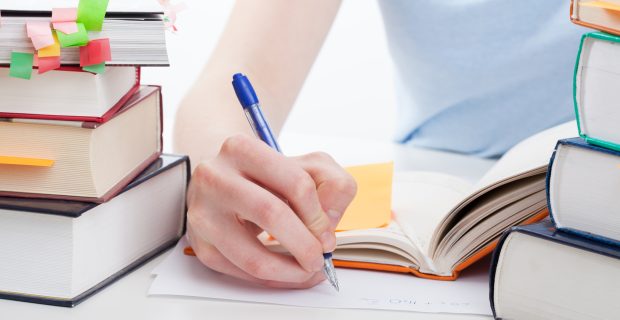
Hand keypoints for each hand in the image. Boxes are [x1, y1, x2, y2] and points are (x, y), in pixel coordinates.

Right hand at [186, 134, 356, 287]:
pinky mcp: (200, 245)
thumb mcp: (307, 165)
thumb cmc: (268, 175)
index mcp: (242, 149)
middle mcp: (215, 177)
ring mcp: (203, 213)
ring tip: (306, 270)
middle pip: (271, 214)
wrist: (222, 181)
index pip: (295, 183)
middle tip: (319, 257)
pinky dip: (270, 279)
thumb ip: (332, 185)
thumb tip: (325, 227)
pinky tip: (285, 272)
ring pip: (251, 256)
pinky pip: (240, 273)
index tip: (326, 234)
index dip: (318, 215)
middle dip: (304, 244)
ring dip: (288, 271)